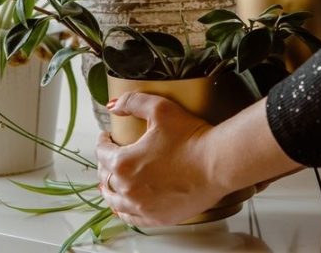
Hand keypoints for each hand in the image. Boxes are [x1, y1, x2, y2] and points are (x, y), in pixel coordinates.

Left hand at [95, 92, 229, 226]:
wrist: (218, 163)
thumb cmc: (192, 138)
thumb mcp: (160, 109)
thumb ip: (133, 102)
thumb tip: (113, 105)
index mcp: (124, 162)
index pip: (102, 152)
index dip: (102, 142)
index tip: (107, 137)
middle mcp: (128, 189)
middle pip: (105, 178)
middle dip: (104, 165)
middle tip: (109, 157)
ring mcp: (143, 207)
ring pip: (114, 202)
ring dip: (110, 190)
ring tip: (112, 184)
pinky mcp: (158, 218)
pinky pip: (132, 219)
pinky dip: (124, 210)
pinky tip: (125, 206)